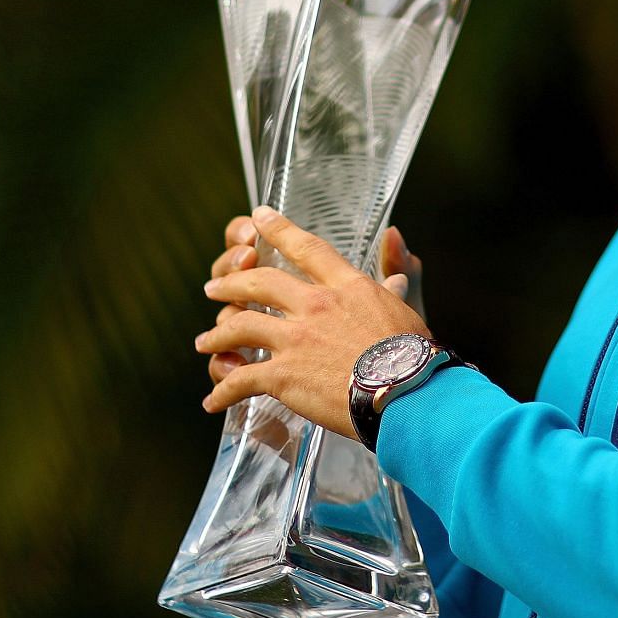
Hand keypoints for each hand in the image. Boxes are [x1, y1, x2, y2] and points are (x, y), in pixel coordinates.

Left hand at [197, 206, 432, 437]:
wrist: (407, 393)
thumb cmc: (414, 356)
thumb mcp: (405, 304)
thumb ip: (394, 271)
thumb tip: (395, 236)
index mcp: (345, 286)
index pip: (306, 248)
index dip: (278, 229)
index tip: (258, 216)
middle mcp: (315, 305)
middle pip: (260, 282)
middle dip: (231, 282)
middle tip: (213, 287)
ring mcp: (295, 338)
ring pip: (239, 326)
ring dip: (216, 334)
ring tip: (204, 342)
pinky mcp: (283, 375)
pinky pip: (240, 379)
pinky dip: (222, 390)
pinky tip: (212, 401)